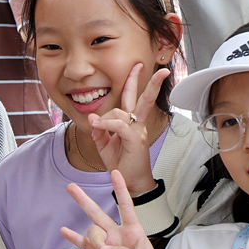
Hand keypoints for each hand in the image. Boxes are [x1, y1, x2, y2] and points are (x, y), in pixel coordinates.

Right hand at [61, 171, 165, 248]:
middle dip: (84, 201)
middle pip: (98, 213)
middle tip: (70, 186)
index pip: (126, 206)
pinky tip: (64, 231)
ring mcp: (106, 244)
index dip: (121, 189)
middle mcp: (118, 234)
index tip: (116, 172)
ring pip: (92, 232)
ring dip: (95, 241)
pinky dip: (73, 238)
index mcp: (134, 230)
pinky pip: (83, 245)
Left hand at [90, 62, 170, 194]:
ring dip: (105, 118)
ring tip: (96, 128)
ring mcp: (138, 130)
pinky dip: (107, 124)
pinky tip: (98, 128)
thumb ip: (99, 129)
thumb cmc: (120, 163)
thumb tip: (93, 116)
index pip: (133, 98)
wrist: (128, 182)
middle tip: (155, 67)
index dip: (134, 81)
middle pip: (142, 97)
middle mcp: (137, 124)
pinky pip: (119, 124)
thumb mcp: (104, 145)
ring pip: (121, 111)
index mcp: (131, 122)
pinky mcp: (135, 139)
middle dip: (147, 81)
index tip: (137, 66)